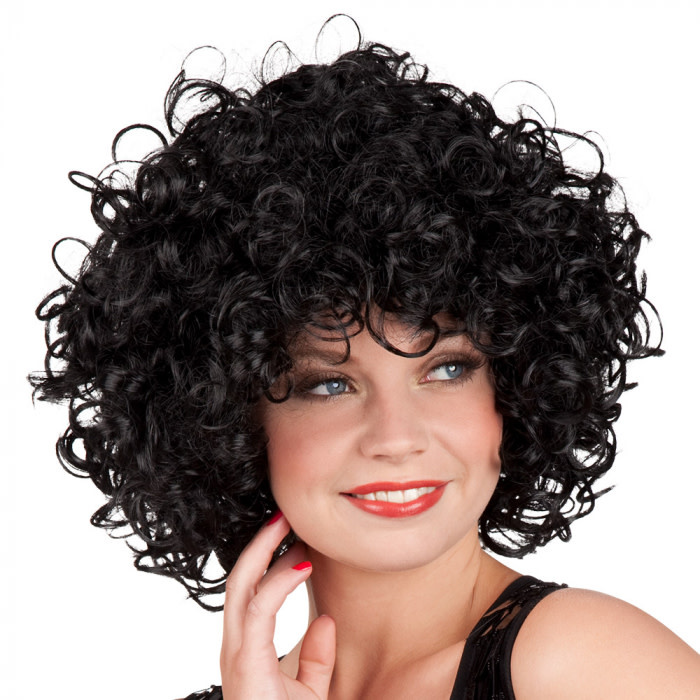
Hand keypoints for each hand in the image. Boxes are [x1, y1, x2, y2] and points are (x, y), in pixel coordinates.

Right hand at [220, 512, 335, 698]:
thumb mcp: (310, 692)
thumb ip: (315, 657)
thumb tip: (328, 622)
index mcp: (247, 647)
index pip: (249, 590)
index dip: (266, 559)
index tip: (291, 536)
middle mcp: (236, 646)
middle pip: (239, 580)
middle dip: (260, 544)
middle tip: (283, 515)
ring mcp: (237, 654)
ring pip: (242, 588)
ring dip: (265, 553)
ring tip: (288, 528)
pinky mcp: (246, 664)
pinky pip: (258, 613)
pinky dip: (277, 585)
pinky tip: (301, 567)